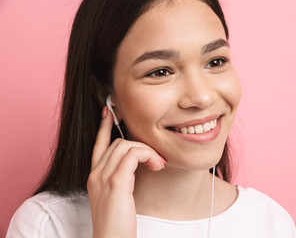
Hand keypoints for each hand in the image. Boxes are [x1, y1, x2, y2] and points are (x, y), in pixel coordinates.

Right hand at [88, 107, 165, 237]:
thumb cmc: (117, 223)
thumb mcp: (116, 197)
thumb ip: (121, 178)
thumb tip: (137, 163)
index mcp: (95, 177)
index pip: (98, 145)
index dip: (103, 127)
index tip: (109, 113)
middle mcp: (96, 174)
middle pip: (117, 143)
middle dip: (141, 145)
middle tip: (157, 159)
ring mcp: (103, 177)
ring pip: (126, 146)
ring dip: (147, 151)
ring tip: (159, 164)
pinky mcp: (116, 182)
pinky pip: (134, 154)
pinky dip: (148, 155)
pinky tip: (156, 165)